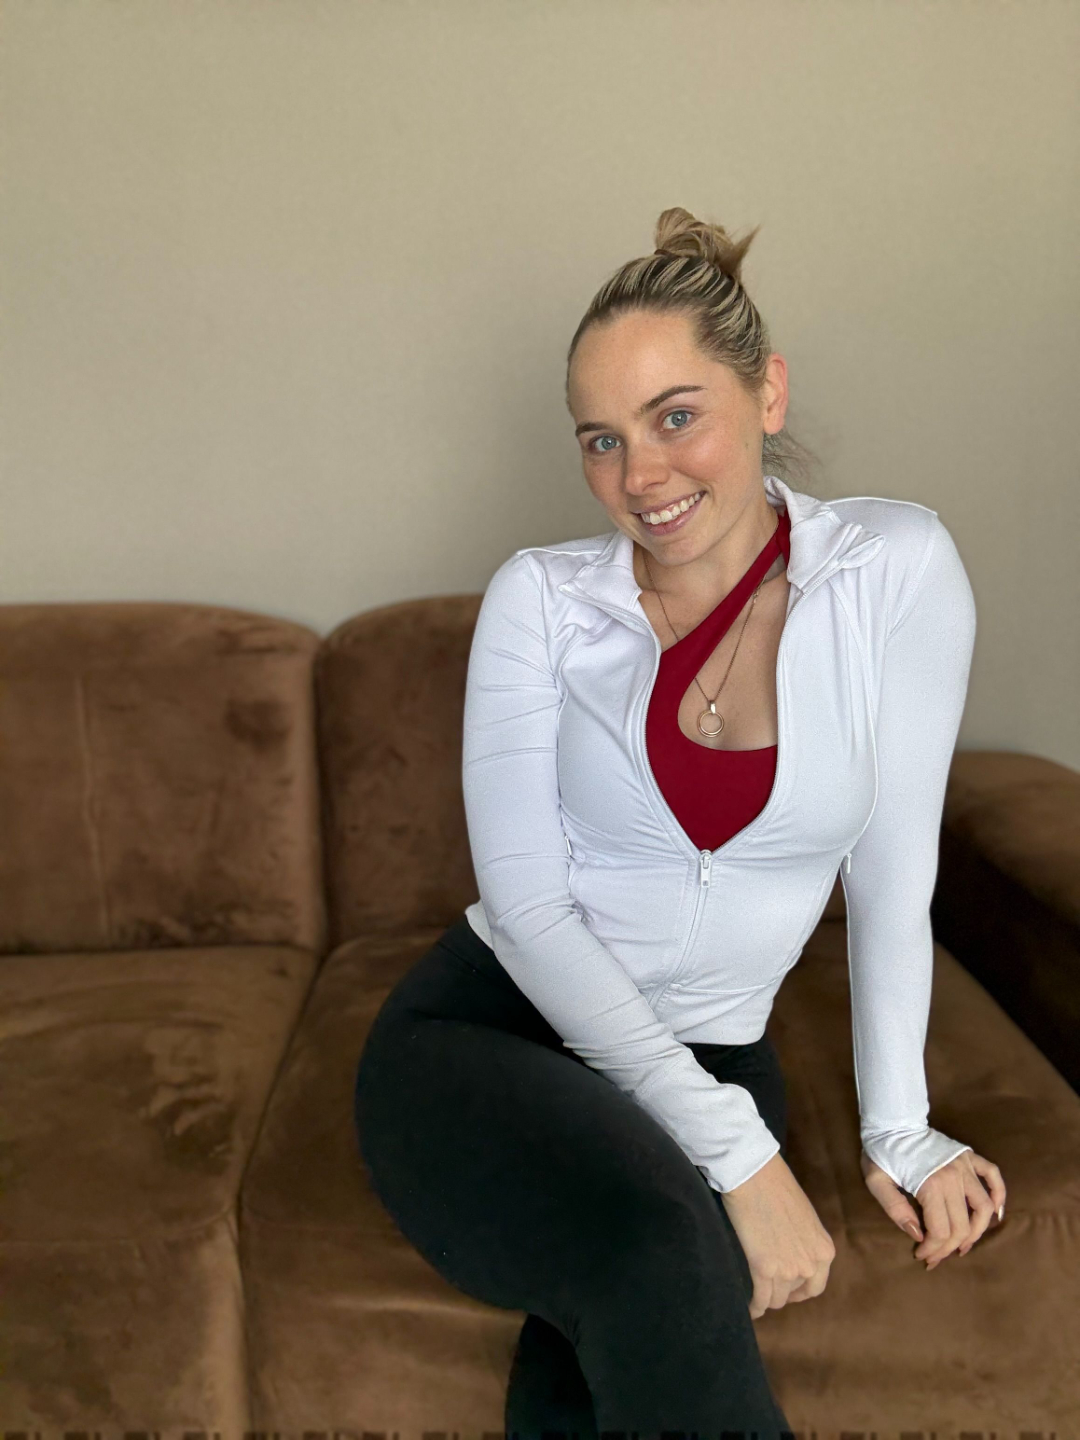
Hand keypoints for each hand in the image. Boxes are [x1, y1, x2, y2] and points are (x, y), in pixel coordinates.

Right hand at [720, 1151, 835, 1316]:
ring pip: (776, 1299)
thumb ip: (805, 1241)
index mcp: (824, 1251)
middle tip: (769, 1289)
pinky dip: (754, 1306)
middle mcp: (810, 1265)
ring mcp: (787, 1270)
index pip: (816, 1286)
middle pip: (794, 1293)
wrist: (756, 1177)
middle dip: (782, 1293)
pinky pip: (760, 1299)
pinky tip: (749, 1308)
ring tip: (756, 1297)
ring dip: (766, 1299)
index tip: (789, 1290)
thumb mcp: (805, 1218)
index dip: (800, 1291)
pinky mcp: (763, 1270)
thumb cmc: (778, 1187)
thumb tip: (792, 1252)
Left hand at [860, 1147, 1005, 1268]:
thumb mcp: (876, 1181)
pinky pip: (993, 1176)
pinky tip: (995, 1214)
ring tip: (963, 1245)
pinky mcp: (969, 1155)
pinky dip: (999, 1195)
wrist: (892, 1120)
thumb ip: (895, 1209)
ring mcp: (965, 1165)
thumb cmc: (881, 1151)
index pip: (941, 1230)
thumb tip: (918, 1234)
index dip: (932, 1249)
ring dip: (977, 1231)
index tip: (921, 1255)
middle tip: (936, 1257)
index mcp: (930, 1184)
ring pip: (984, 1207)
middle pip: (962, 1225)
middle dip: (949, 1248)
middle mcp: (953, 1176)